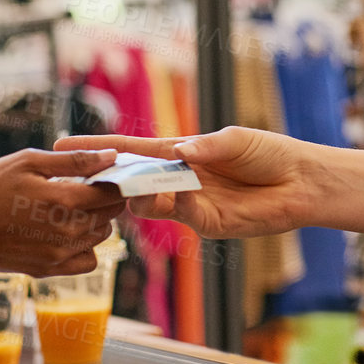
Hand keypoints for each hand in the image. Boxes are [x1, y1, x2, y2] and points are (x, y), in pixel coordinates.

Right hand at [0, 148, 127, 284]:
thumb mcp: (28, 162)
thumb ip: (75, 161)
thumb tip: (111, 156)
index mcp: (66, 201)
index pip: (114, 192)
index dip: (114, 179)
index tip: (104, 172)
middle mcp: (68, 232)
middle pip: (111, 214)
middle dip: (105, 198)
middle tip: (83, 186)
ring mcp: (59, 254)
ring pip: (101, 235)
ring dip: (95, 220)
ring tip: (68, 207)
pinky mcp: (49, 269)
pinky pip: (87, 261)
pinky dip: (84, 247)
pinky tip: (66, 231)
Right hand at [55, 127, 310, 239]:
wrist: (301, 182)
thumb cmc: (270, 154)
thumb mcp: (236, 140)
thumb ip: (206, 146)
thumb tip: (178, 151)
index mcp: (181, 153)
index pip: (132, 150)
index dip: (100, 148)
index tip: (62, 146)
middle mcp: (180, 179)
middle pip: (132, 179)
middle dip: (106, 179)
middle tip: (81, 178)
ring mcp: (190, 203)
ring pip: (149, 202)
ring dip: (136, 194)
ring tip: (127, 186)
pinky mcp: (207, 223)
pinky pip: (180, 214)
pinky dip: (171, 204)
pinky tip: (169, 195)